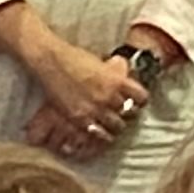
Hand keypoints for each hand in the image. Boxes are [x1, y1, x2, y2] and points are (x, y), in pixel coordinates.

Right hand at [19, 36, 149, 160]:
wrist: (52, 62)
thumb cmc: (75, 58)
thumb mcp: (101, 63)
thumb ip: (113, 75)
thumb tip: (123, 75)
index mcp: (117, 81)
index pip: (141, 97)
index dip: (140, 99)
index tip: (137, 100)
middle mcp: (108, 97)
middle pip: (130, 114)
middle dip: (128, 113)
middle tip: (124, 113)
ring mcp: (94, 110)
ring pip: (117, 127)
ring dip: (116, 125)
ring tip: (113, 123)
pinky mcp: (80, 119)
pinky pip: (99, 133)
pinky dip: (102, 133)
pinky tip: (101, 130)